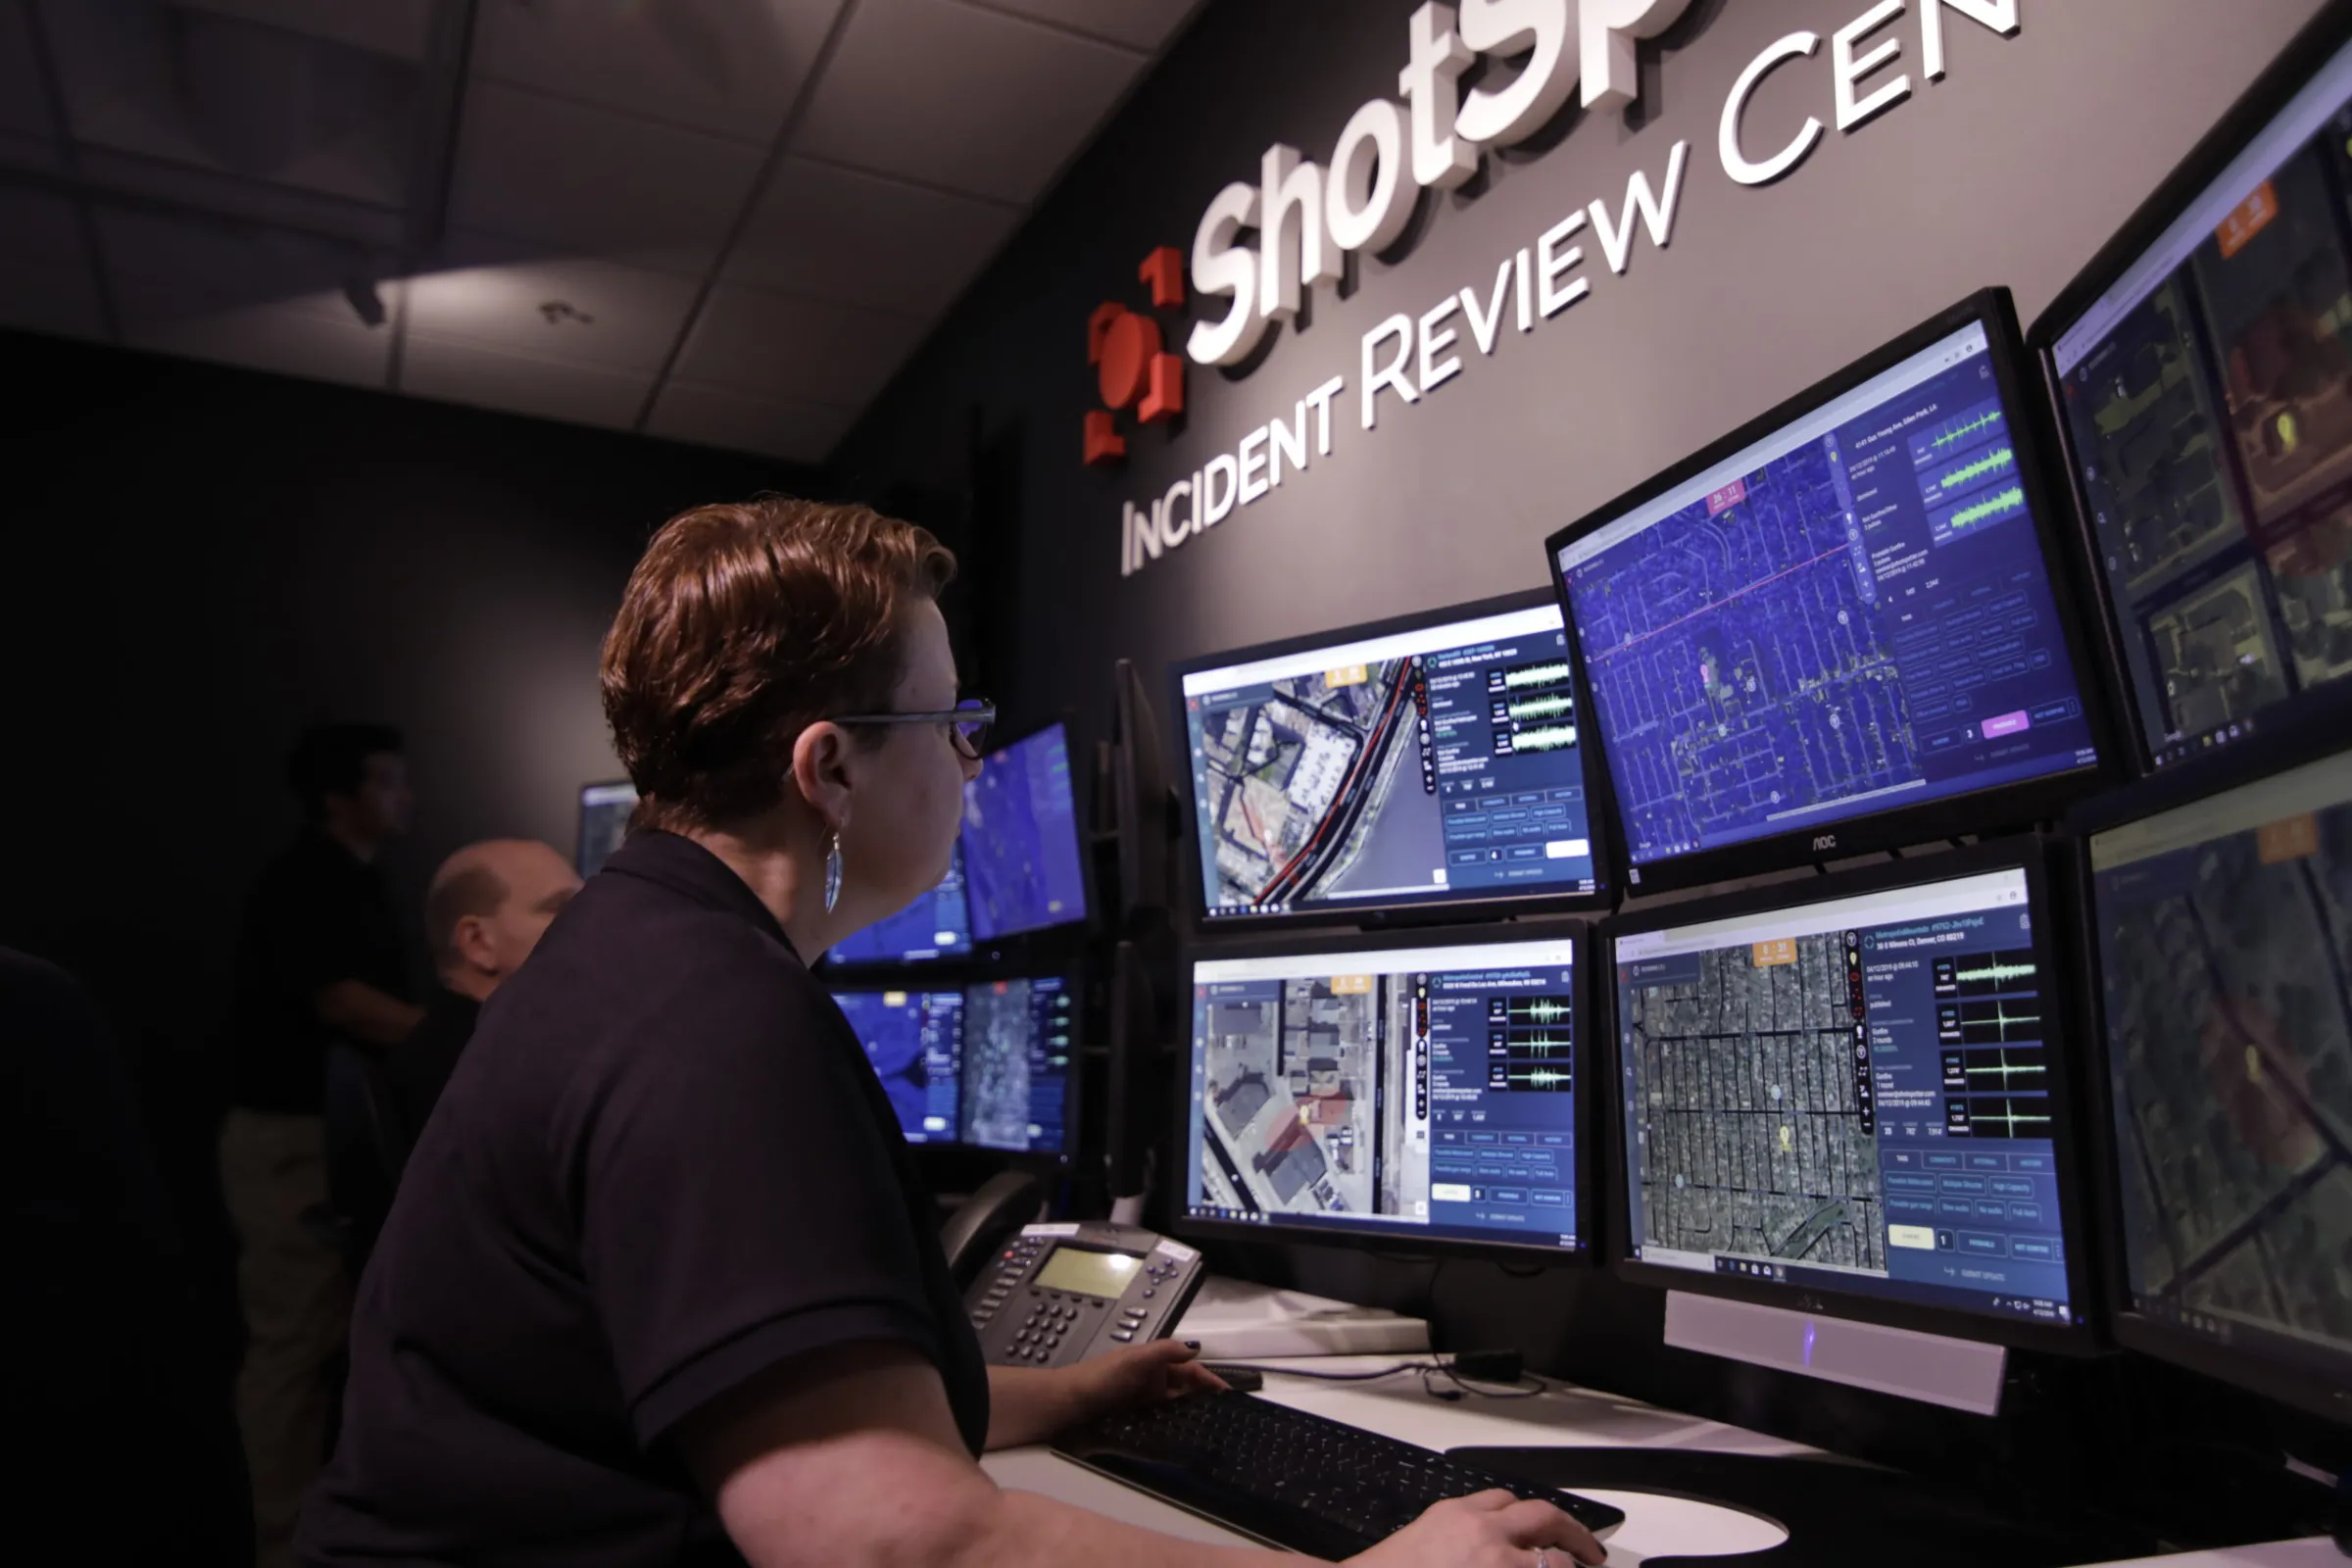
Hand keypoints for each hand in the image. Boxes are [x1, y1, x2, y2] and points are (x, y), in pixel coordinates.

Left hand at [1068, 1339, 1227, 1423]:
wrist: (1069, 1403)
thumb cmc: (1103, 1378)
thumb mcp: (1135, 1359)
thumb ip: (1165, 1352)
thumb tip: (1197, 1348)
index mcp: (1154, 1363)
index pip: (1190, 1369)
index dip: (1209, 1380)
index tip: (1228, 1397)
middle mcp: (1152, 1381)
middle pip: (1186, 1390)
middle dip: (1205, 1401)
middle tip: (1225, 1420)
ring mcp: (1144, 1403)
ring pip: (1176, 1409)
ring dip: (1191, 1417)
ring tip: (1210, 1434)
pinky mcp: (1135, 1421)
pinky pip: (1162, 1423)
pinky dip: (1175, 1429)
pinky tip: (1184, 1442)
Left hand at [1349, 1489, 1605, 1567]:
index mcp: (1497, 1564)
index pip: (1557, 1565)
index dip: (1576, 1567)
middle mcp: (1487, 1534)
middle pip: (1549, 1520)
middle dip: (1578, 1538)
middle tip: (1592, 1556)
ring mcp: (1463, 1515)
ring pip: (1518, 1502)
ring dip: (1543, 1518)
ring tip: (1558, 1536)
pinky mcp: (1442, 1509)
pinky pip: (1487, 1499)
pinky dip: (1508, 1510)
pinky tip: (1511, 1527)